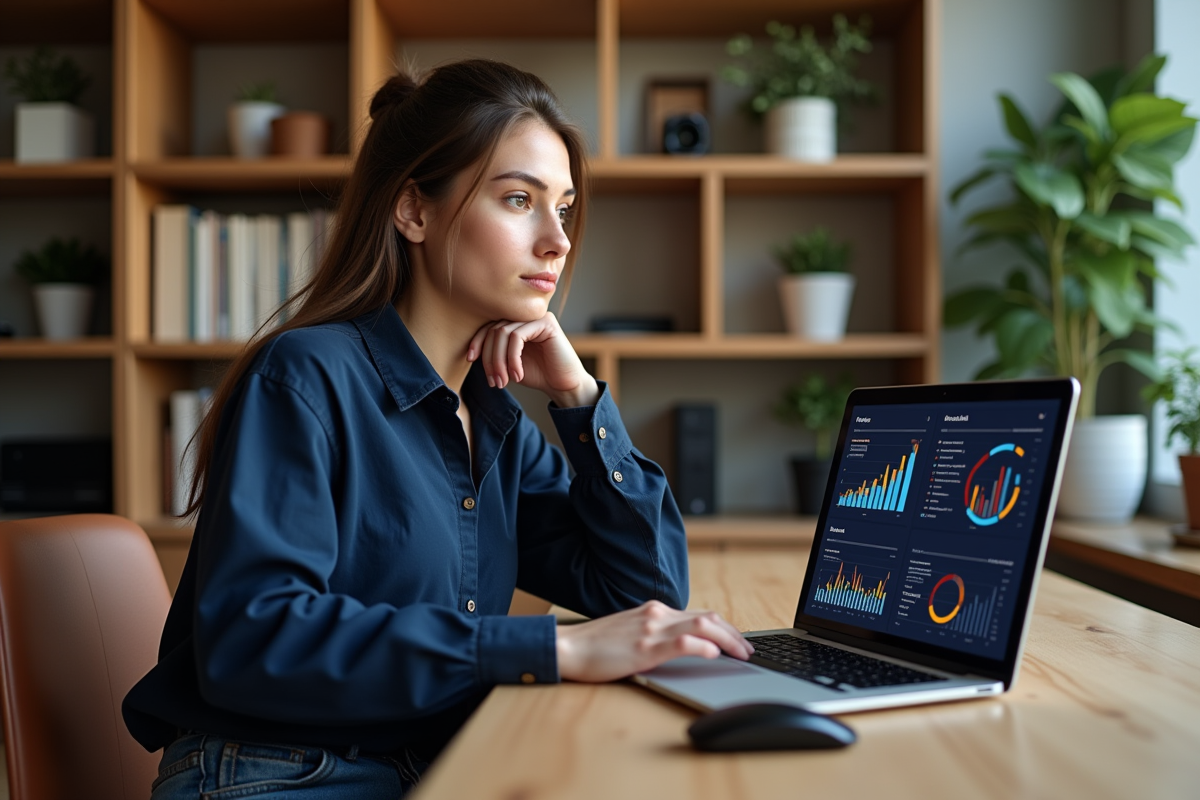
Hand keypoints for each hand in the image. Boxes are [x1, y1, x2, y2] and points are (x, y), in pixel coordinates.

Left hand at [467, 312, 599, 407]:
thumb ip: (494, 353)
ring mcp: (536, 317)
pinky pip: (518, 336)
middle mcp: (525, 316)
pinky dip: (513, 358)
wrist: (563, 385)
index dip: (477, 341)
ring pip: (503, 333)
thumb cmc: (538, 374)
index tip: (470, 359)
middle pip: (494, 330)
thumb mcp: (508, 363)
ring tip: (503, 381)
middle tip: (494, 381)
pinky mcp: (546, 322)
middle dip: (489, 358)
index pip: (489, 326)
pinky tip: (517, 374)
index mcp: (515, 323)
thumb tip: (470, 351)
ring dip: (499, 361)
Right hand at [555, 600, 754, 682]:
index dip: (726, 628)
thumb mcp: (631, 631)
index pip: (701, 615)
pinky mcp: (644, 647)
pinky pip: (682, 642)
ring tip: (742, 654)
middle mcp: (657, 614)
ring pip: (702, 626)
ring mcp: (651, 629)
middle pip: (708, 617)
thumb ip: (655, 633)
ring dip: (728, 639)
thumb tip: (683, 646)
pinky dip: (703, 646)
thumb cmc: (596, 645)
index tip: (739, 642)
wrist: (568, 648)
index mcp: (655, 611)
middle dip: (735, 634)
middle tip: (749, 650)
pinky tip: (714, 654)